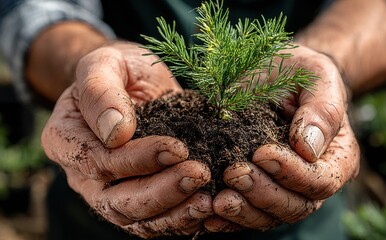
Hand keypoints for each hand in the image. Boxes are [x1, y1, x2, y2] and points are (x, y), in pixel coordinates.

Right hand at [42, 42, 212, 237]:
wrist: (132, 82)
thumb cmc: (117, 69)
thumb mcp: (104, 64)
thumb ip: (100, 91)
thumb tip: (116, 133)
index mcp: (65, 140)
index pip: (98, 161)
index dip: (136, 160)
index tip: (176, 148)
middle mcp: (83, 174)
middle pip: (115, 201)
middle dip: (159, 193)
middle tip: (198, 175)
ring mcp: (109, 190)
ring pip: (136, 219)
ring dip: (173, 212)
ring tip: (206, 200)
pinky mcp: (137, 197)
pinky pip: (154, 219)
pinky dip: (179, 218)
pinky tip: (205, 207)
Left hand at [204, 45, 359, 231]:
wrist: (270, 73)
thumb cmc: (297, 72)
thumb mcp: (315, 75)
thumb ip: (322, 109)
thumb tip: (309, 148)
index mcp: (335, 156)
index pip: (321, 181)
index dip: (292, 173)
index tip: (261, 153)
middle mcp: (312, 179)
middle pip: (295, 206)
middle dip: (263, 194)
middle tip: (233, 174)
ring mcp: (283, 187)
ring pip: (269, 216)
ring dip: (243, 211)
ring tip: (218, 200)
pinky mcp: (256, 188)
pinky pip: (246, 213)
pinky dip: (228, 218)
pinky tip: (207, 212)